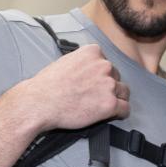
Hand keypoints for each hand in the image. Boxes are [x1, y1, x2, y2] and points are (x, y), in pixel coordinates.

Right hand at [11, 44, 128, 131]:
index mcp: (93, 52)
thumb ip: (82, 63)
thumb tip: (87, 70)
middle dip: (108, 86)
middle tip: (95, 96)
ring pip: (123, 92)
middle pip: (116, 76)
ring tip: (104, 105)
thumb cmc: (46, 85)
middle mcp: (104, 66)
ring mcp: (108, 85)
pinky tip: (115, 114)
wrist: (40, 103)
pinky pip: (125, 108)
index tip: (95, 82)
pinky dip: (121, 113)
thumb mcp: (65, 61)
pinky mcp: (110, 104)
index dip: (101, 74)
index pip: (106, 62)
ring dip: (116, 98)